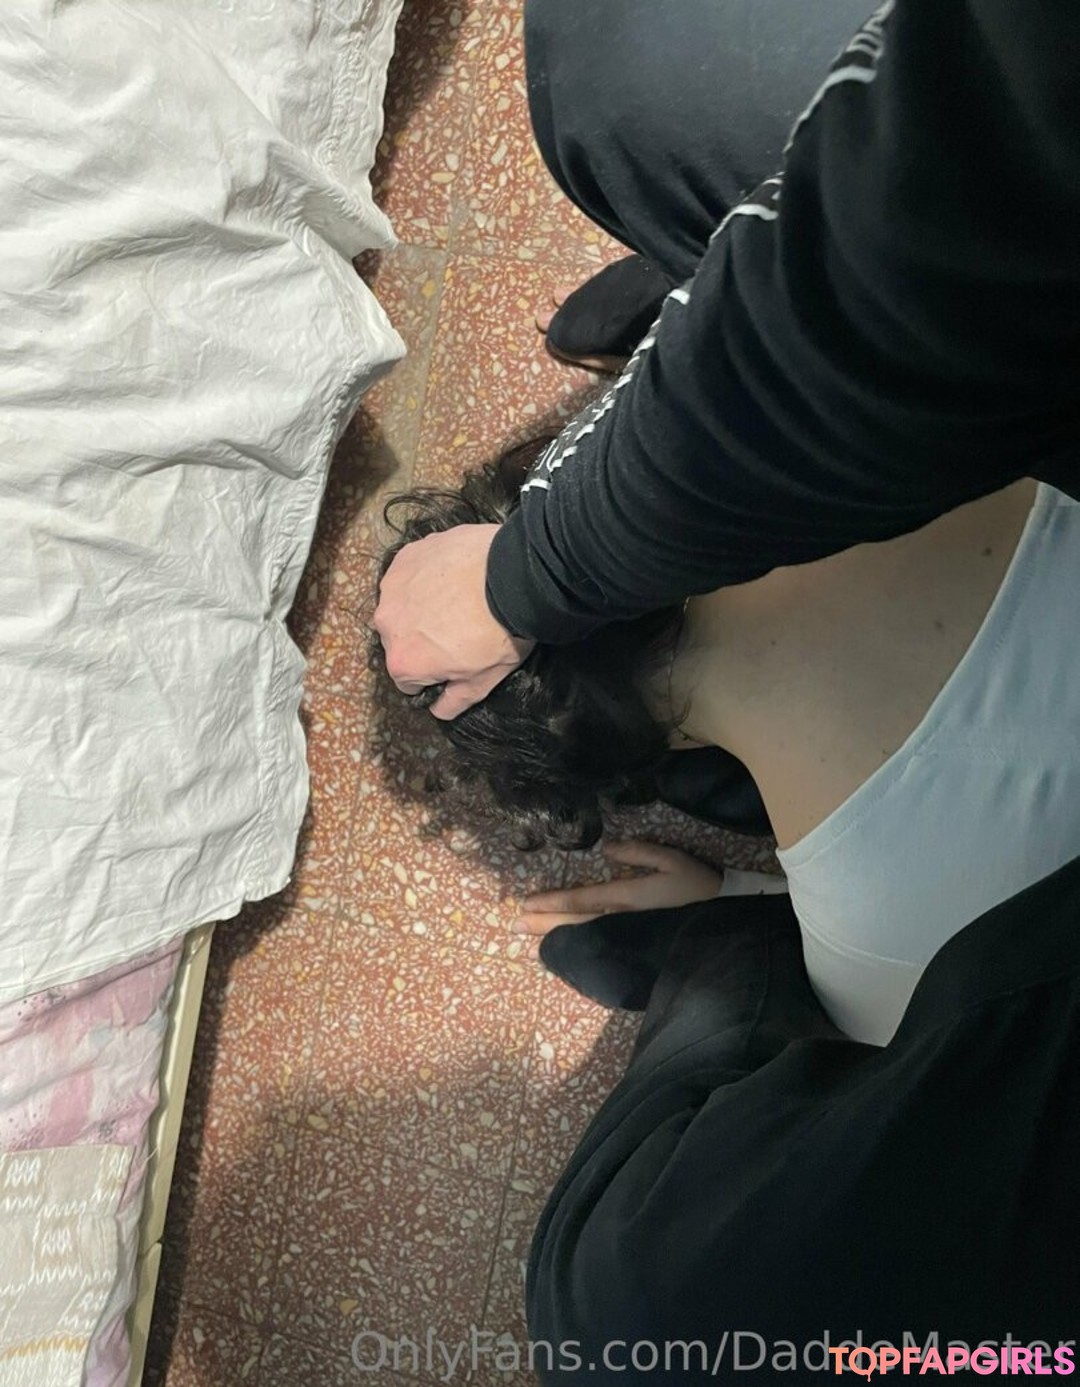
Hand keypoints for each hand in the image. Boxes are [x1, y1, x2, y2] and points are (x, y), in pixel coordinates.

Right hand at [373, 525, 535, 719]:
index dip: (433, 673)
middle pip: (401, 640)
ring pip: (402, 605)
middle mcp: (387, 625)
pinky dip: (425, 576)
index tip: (454, 661)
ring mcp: (393, 587)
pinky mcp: (406, 556)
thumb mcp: (483, 681)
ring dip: (420, 604)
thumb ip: (454, 702)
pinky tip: (453, 574)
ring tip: (457, 598)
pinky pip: (410, 573)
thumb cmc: (500, 633)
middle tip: (459, 627)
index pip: (409, 680)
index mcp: (402, 662)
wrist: (514, 577)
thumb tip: (438, 710)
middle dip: (422, 638)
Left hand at [514, 839, 721, 934]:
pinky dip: (579, 949)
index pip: (581, 900)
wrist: (726, 924)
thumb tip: (605, 849)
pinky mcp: (634, 949)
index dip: (552, 901)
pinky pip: (599, 949)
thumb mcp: (672, 860)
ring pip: (583, 937)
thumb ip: (638, 852)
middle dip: (543, 923)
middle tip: (513, 925)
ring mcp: (627, 938)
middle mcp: (621, 921)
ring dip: (555, 937)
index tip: (526, 903)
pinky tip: (565, 950)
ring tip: (530, 938)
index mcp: (627, 897)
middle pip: (574, 923)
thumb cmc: (698, 886)